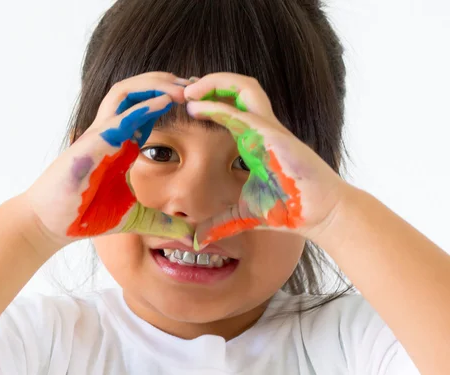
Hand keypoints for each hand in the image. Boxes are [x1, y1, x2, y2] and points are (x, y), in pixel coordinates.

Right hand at [23, 72, 194, 248]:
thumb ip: (161, 223)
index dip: (171, 98)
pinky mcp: (91, 145)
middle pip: (137, 90)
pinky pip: (118, 117)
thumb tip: (190, 236)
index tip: (198, 98)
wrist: (51, 225)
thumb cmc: (85, 215)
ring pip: (124, 92)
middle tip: (196, 83)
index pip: (147, 109)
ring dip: (155, 84)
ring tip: (183, 87)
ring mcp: (99, 135)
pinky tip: (165, 102)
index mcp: (121, 143)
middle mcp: (110, 132)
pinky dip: (142, 106)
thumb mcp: (135, 219)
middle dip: (166, 81)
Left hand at [184, 73, 348, 248]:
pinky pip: (243, 114)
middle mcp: (263, 127)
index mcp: (256, 138)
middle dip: (211, 81)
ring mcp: (270, 129)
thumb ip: (219, 223)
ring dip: (215, 83)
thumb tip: (198, 238)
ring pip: (245, 87)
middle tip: (183, 88)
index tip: (186, 102)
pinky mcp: (274, 137)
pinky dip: (218, 107)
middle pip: (239, 87)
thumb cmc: (289, 210)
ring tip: (189, 90)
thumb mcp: (243, 215)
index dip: (210, 98)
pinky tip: (196, 107)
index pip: (233, 105)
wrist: (321, 214)